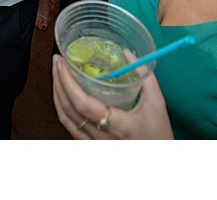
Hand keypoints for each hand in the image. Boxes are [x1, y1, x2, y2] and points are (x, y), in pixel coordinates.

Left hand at [52, 55, 172, 138]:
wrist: (158, 163)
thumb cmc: (159, 135)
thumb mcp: (157, 104)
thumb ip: (143, 76)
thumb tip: (126, 52)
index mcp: (118, 127)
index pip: (83, 105)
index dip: (68, 83)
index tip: (62, 63)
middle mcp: (101, 139)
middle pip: (68, 110)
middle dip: (58, 83)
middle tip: (57, 61)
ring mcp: (93, 145)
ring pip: (65, 120)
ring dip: (57, 95)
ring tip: (57, 73)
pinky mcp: (90, 147)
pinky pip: (70, 127)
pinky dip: (63, 108)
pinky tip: (63, 93)